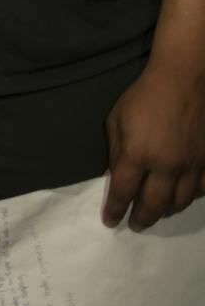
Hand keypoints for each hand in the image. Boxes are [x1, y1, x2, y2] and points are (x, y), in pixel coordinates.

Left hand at [102, 58, 204, 229]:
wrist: (183, 80)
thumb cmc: (143, 96)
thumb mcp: (116, 120)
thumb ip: (115, 152)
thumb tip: (114, 177)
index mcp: (138, 155)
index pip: (123, 192)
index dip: (115, 209)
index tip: (110, 221)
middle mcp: (166, 166)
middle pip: (153, 205)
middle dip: (141, 219)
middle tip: (134, 225)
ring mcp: (191, 166)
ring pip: (180, 202)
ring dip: (165, 211)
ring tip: (155, 212)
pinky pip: (201, 190)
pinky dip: (189, 198)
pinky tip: (181, 197)